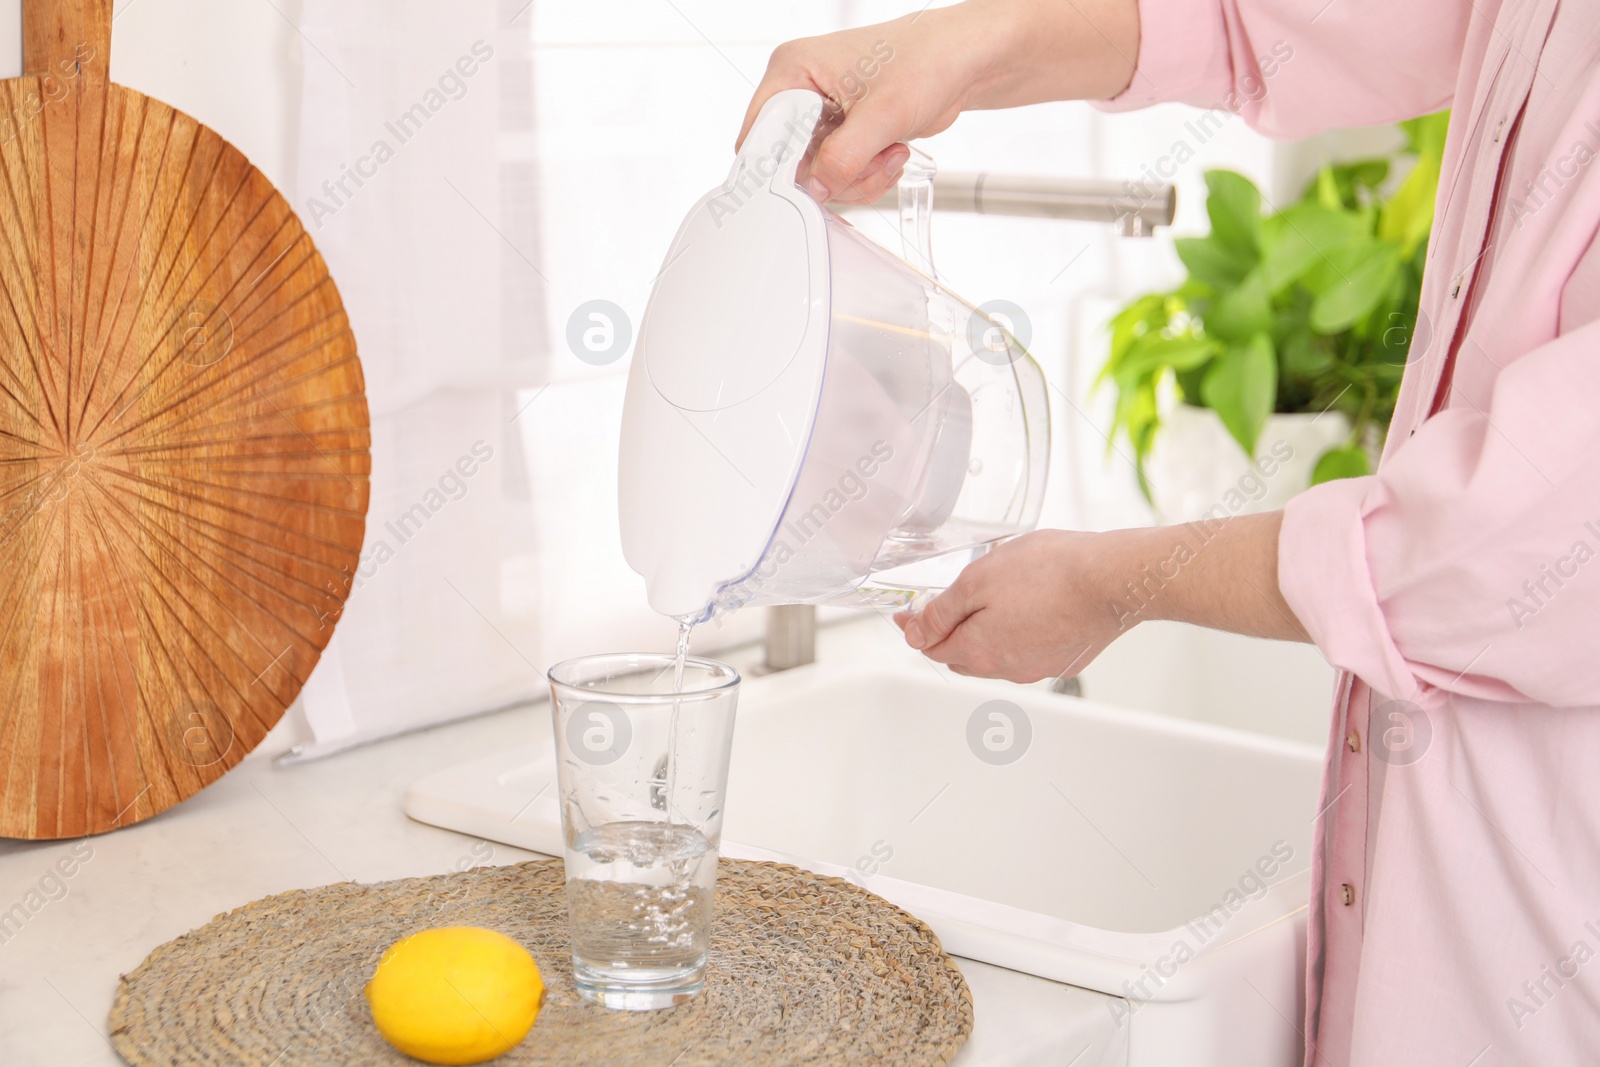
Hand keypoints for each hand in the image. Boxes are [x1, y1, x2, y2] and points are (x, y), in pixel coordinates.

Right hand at [737, 0, 1139, 203]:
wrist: (967, 62)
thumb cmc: (930, 60)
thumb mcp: (884, 113)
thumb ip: (843, 157)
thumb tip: (814, 190)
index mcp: (792, 69)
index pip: (761, 132)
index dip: (782, 166)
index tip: (812, 184)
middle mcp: (800, 90)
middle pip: (789, 162)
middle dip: (834, 174)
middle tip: (870, 161)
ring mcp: (821, 115)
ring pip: (817, 176)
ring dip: (857, 178)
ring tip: (890, 151)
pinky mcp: (842, 134)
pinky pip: (839, 175)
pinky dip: (866, 177)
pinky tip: (891, 152)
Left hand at [893, 515, 1308, 682]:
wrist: (1116, 579)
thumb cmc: (1053, 572)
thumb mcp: (979, 579)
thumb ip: (942, 610)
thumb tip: (916, 631)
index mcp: (980, 651)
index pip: (931, 647)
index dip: (914, 627)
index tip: (908, 613)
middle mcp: (1008, 669)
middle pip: (962, 656)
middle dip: (947, 633)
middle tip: (943, 605)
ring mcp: (1040, 666)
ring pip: (997, 654)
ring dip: (985, 633)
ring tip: (992, 598)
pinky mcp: (1067, 657)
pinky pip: (1030, 648)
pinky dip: (1020, 632)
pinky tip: (1030, 606)